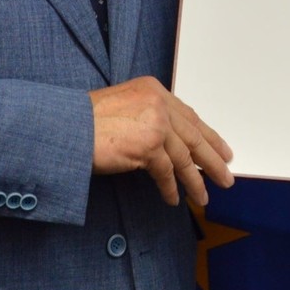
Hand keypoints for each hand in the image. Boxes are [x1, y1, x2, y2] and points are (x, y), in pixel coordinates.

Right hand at [89, 76, 233, 206]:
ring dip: (195, 180)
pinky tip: (173, 199)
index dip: (208, 136)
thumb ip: (149, 117)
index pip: (189, 116)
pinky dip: (170, 188)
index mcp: (154, 90)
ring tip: (204, 196)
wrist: (64, 128)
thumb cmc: (85, 122)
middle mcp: (158, 102)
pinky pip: (165, 172)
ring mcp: (155, 123)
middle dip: (212, 159)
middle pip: (194, 135)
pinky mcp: (147, 145)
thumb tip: (171, 145)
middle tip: (226, 175)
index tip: (222, 150)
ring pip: (184, 157)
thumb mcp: (124, 108)